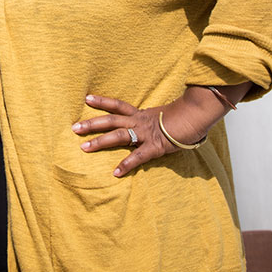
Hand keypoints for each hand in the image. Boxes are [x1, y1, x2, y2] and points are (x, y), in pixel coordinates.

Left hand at [71, 94, 213, 177]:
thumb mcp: (163, 116)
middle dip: (92, 124)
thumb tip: (150, 123)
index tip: (86, 98)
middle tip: (74, 128)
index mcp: (141, 113)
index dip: (102, 101)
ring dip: (100, 142)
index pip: (118, 105)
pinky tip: (115, 173)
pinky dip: (126, 165)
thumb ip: (153, 120)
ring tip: (84, 148)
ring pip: (118, 136)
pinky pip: (138, 157)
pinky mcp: (155, 147)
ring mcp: (146, 134)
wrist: (197, 117)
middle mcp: (139, 121)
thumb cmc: (182, 117)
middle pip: (111, 120)